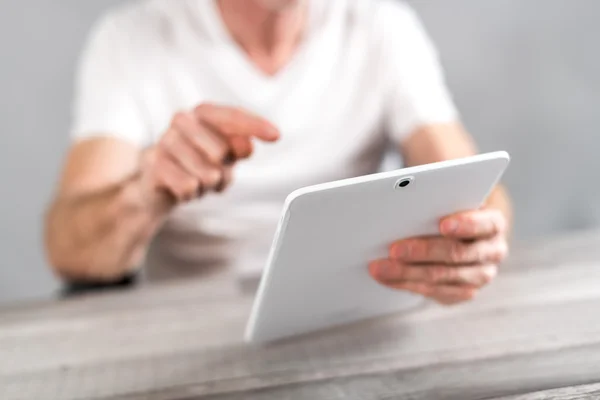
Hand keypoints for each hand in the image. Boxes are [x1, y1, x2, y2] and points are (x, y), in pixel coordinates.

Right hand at [142, 103, 279, 203]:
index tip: (277, 136)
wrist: (157, 183)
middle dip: (224, 171)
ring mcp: (164, 141)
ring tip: (196, 180)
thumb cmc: (198, 164)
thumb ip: (239, 147)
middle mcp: (181, 120)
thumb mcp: (225, 156)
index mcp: (202, 113)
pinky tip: (182, 188)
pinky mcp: (152, 164)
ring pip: (207, 174)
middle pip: (222, 152)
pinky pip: (189, 186)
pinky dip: (191, 194)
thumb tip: (247, 145)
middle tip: (213, 173)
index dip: (255, 125)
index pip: (232, 115)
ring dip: (207, 185)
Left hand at [369, 208, 508, 304]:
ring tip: (380, 267)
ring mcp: (480, 276)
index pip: (486, 224)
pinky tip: (386, 278)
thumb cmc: (451, 210)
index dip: (466, 224)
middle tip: (393, 249)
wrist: (464, 233)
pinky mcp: (463, 292)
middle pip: (456, 254)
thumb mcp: (451, 202)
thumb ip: (438, 203)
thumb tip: (403, 204)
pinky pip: (433, 292)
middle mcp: (492, 252)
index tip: (442, 224)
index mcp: (494, 224)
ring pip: (441, 277)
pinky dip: (406, 284)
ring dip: (406, 273)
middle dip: (422, 251)